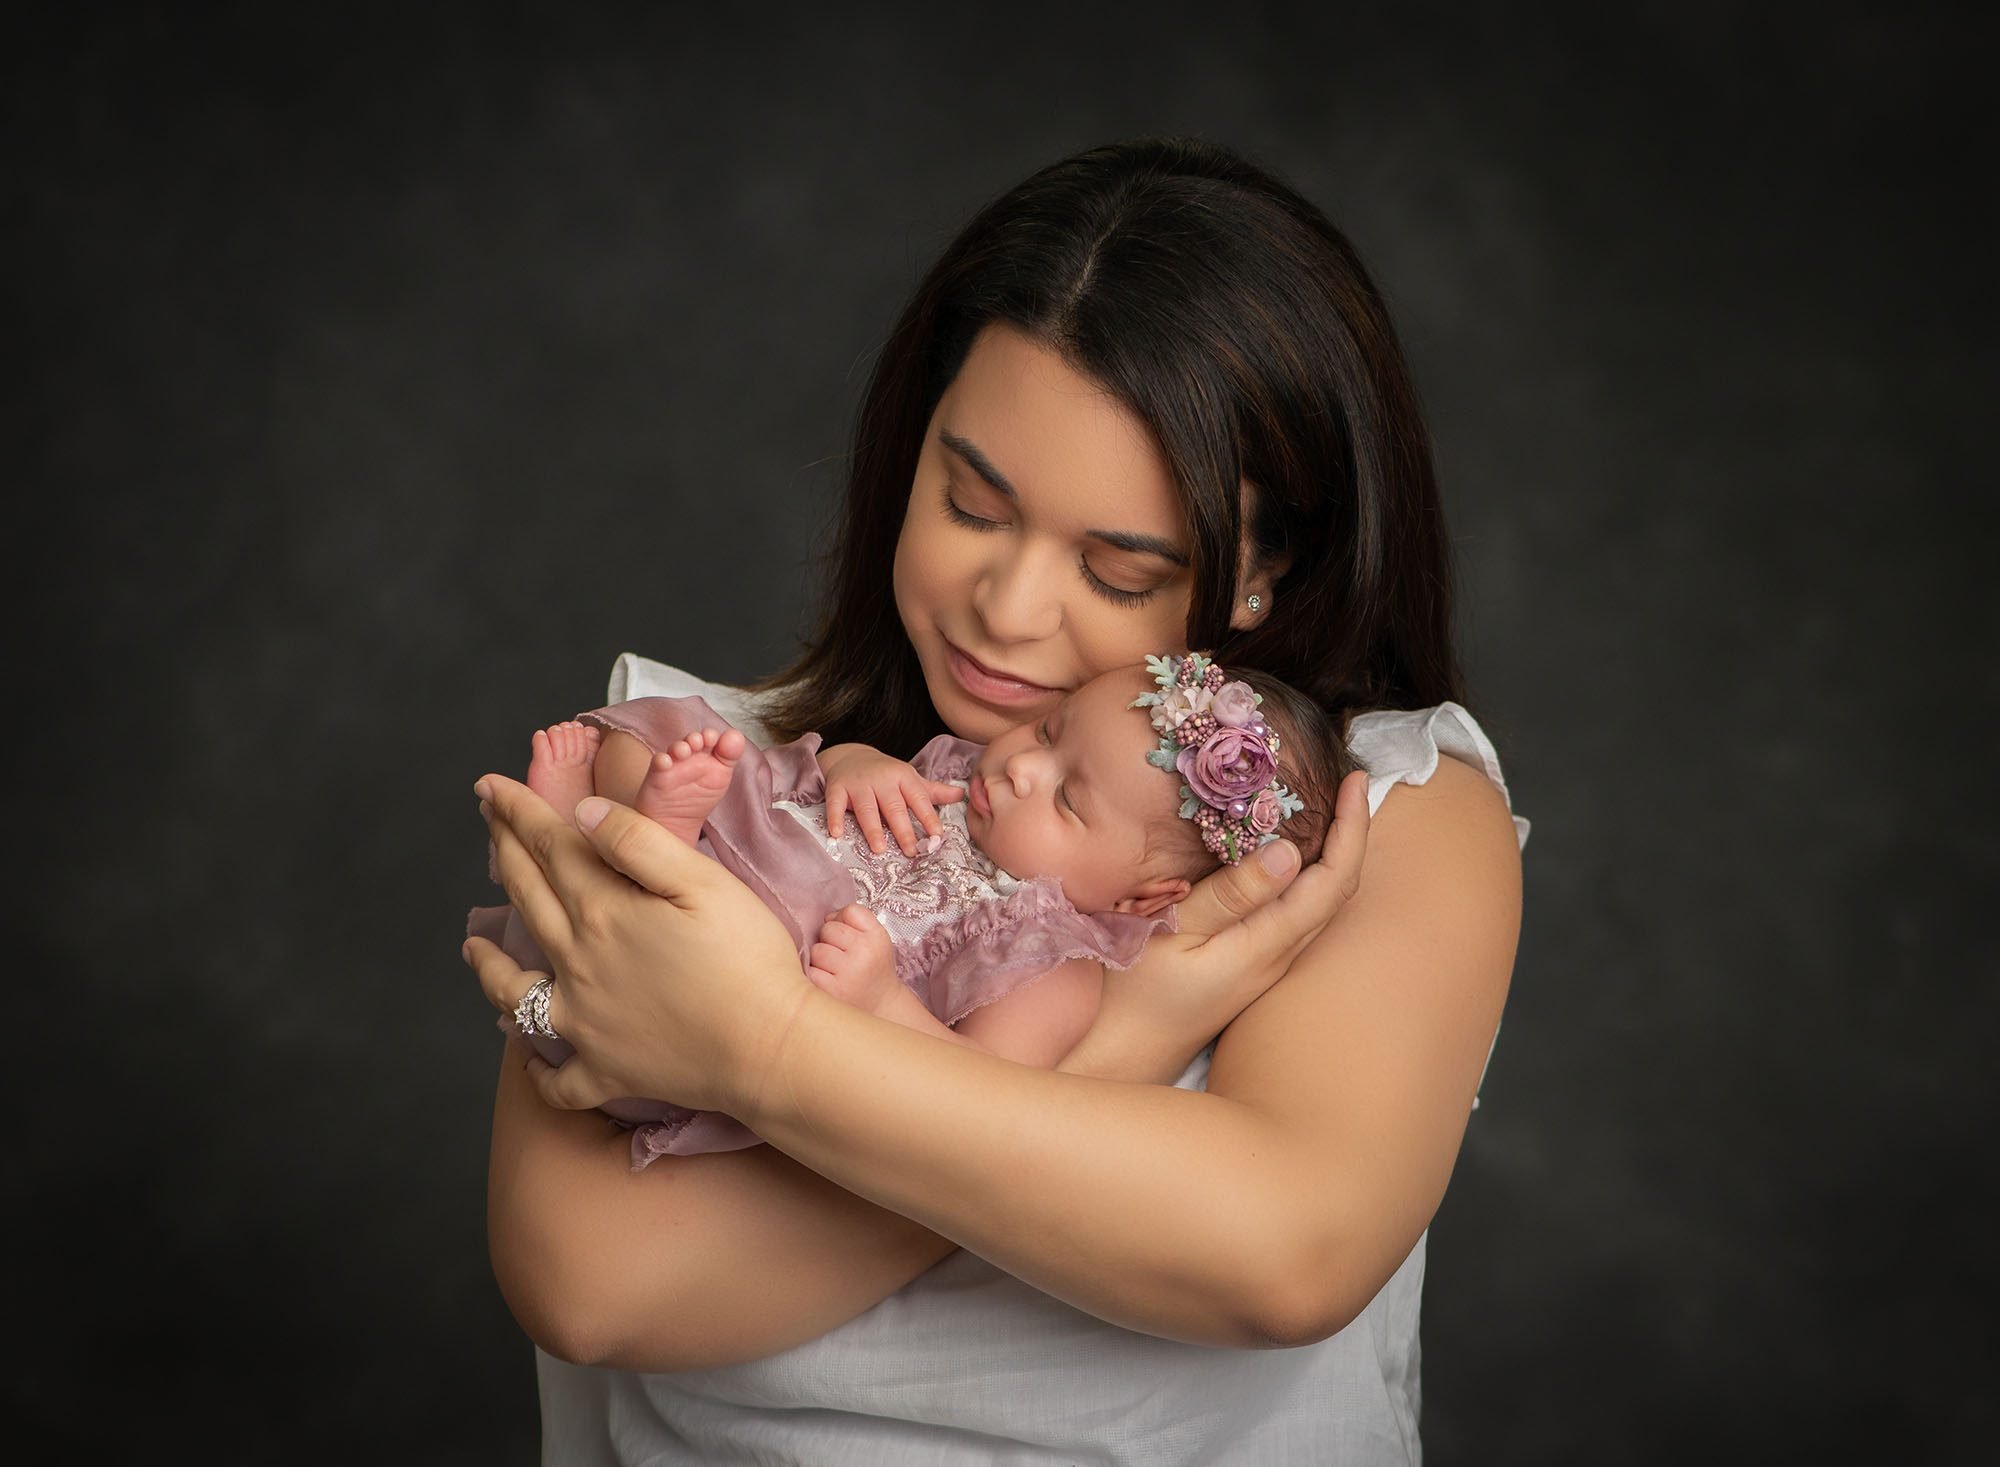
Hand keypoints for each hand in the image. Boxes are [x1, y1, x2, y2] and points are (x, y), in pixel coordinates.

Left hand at [465, 773, 812, 1115]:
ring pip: (514, 991)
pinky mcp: (604, 1071)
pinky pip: (556, 1080)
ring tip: (472, 947)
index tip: (491, 786)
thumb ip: (637, 841)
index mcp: (604, 912)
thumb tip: (581, 812)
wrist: (768, 1051)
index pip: (552, 848)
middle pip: (528, 900)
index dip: (519, 812)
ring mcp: (583, 1023)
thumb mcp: (703, 881)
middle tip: (486, 821)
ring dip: (487, 965)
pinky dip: (537, 1072)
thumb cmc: (747, 960)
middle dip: (504, 854)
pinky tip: (527, 1058)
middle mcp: (577, 965)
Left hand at [805, 904, 902, 1015]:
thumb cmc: (873, 970)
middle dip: (830, 940)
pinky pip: (811, 971)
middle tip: (842, 955)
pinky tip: (829, 982)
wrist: (882, 1006)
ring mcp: (847, 972)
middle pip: (829, 928)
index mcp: (877, 937)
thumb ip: (855, 921)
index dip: (844, 920)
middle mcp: (864, 953)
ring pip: (817, 950)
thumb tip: (826, 917)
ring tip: (835, 970)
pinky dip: (816, 975)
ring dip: (821, 959)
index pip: (851, 911)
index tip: (848, 935)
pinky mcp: (831, 990)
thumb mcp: (876, 940)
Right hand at [820, 743, 963, 855]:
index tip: (937, 836)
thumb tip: (961, 795)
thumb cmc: (886, 775)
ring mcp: (859, 783)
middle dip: (903, 829)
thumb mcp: (910, 779)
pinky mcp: (837, 788)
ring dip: (872, 828)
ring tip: (879, 849)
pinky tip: (837, 834)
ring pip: (867, 808)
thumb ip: (933, 791)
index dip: (928, 817)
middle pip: (894, 806)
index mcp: (904, 777)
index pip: (919, 798)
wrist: (851, 755)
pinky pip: (835, 804)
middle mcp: (882, 779)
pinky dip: (835, 818)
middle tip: (910, 851)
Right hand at [1061, 768, 1371, 1083]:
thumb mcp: (1175, 932)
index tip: (1356, 779)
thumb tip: (1290, 852)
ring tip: (1332, 807)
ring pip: (1321, 904)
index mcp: (1267, 945)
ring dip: (1335, 853)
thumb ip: (1231, 894)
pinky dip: (1309, 875)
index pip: (1332, 881)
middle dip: (1353, 833)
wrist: (1122, 1055)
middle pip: (1337, 891)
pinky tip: (1291, 856)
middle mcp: (1280, 958)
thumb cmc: (1135, 993)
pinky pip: (1298, 914)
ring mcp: (1268, 966)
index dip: (1352, 828)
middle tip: (1350, 781)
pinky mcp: (1251, 968)